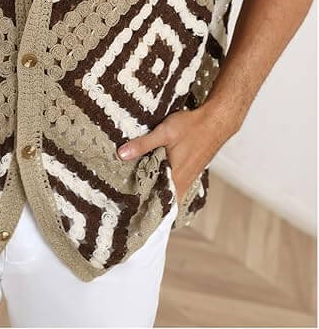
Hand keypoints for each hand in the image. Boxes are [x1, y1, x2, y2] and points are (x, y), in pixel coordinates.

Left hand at [115, 104, 238, 201]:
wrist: (216, 121)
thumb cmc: (192, 126)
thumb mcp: (164, 132)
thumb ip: (143, 144)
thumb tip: (122, 155)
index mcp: (177, 177)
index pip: (162, 204)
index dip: (148, 211)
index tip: (133, 217)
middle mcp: (184, 181)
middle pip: (163, 198)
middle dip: (148, 201)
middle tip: (128, 204)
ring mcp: (188, 176)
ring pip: (169, 190)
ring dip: (156, 191)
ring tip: (136, 191)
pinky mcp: (190, 169)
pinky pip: (175, 181)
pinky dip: (164, 181)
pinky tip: (153, 174)